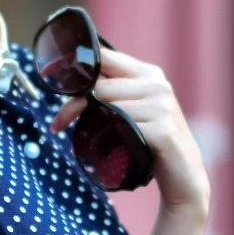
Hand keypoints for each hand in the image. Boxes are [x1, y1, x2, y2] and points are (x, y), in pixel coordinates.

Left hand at [51, 47, 209, 217]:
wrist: (183, 176)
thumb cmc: (150, 143)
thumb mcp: (132, 111)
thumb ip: (110, 92)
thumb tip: (71, 84)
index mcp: (149, 74)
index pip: (105, 58)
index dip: (77, 66)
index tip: (49, 75)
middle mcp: (157, 85)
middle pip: (100, 86)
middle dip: (76, 105)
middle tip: (59, 123)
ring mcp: (163, 107)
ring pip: (108, 108)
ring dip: (93, 127)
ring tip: (91, 141)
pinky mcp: (164, 130)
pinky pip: (122, 128)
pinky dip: (112, 140)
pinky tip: (116, 148)